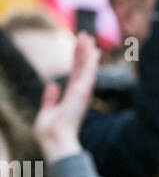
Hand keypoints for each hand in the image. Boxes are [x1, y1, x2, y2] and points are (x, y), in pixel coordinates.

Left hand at [32, 33, 99, 163]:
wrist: (54, 141)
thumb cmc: (49, 132)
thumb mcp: (47, 111)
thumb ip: (50, 97)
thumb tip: (52, 83)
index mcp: (71, 97)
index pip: (74, 73)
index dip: (76, 58)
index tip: (78, 45)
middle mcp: (78, 94)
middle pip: (81, 68)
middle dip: (83, 51)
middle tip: (85, 35)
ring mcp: (81, 93)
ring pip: (86, 68)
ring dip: (88, 53)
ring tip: (88, 37)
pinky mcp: (82, 94)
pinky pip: (87, 74)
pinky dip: (91, 62)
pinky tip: (93, 51)